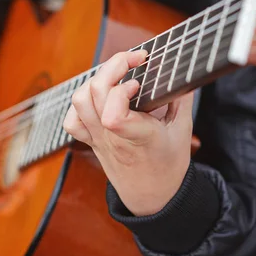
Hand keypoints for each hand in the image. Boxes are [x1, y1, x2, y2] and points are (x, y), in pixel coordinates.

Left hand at [63, 50, 193, 215]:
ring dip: (96, 80)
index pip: (113, 114)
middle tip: (134, 59)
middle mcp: (112, 137)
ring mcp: (98, 139)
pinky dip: (81, 103)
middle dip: (113, 66)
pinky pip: (72, 120)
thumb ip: (182, 100)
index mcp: (137, 137)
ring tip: (117, 76)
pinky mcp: (91, 141)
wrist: (152, 196)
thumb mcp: (183, 132)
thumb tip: (181, 72)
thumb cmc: (168, 164)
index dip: (122, 89)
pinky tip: (100, 98)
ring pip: (79, 101)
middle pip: (94, 93)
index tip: (140, 79)